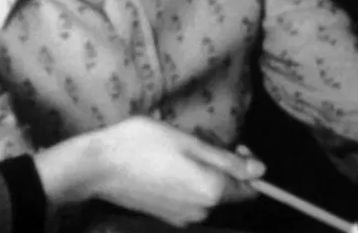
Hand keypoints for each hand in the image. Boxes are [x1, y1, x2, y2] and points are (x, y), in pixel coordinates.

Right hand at [35, 117, 265, 227]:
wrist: (97, 166)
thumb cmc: (141, 144)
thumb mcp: (187, 141)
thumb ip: (225, 159)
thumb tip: (261, 170)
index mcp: (212, 191)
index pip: (251, 188)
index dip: (246, 166)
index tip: (230, 144)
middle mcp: (203, 210)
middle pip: (227, 191)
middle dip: (220, 167)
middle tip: (197, 142)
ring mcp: (183, 217)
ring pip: (207, 195)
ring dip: (202, 175)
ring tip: (176, 152)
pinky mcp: (166, 216)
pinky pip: (188, 201)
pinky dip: (185, 184)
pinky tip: (163, 166)